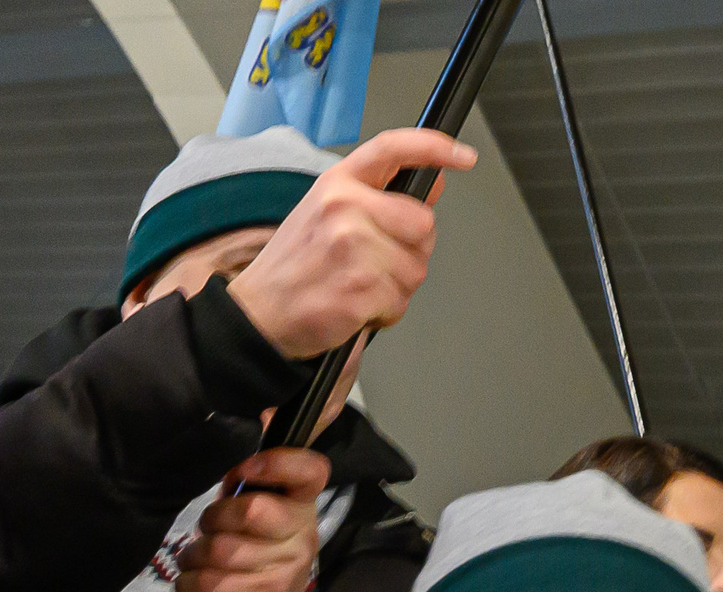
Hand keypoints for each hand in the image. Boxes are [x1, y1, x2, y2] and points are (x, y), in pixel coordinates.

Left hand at [178, 449, 329, 591]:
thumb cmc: (256, 562)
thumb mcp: (261, 516)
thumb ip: (254, 477)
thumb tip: (260, 414)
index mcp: (303, 508)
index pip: (312, 471)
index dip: (276, 463)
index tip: (245, 471)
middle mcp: (301, 537)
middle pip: (251, 510)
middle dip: (215, 518)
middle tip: (212, 529)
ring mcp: (283, 572)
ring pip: (219, 549)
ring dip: (195, 556)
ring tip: (201, 561)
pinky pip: (207, 582)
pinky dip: (188, 584)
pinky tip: (196, 586)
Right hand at [227, 128, 475, 357]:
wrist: (260, 313)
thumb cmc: (296, 266)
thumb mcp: (329, 214)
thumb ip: (382, 197)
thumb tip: (434, 181)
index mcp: (338, 183)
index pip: (392, 149)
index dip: (433, 147)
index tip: (461, 155)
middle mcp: (344, 207)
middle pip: (423, 223)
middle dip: (412, 250)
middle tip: (376, 263)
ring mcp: (352, 246)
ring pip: (416, 268)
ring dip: (396, 287)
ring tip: (358, 286)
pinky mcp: (360, 286)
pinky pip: (401, 301)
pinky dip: (385, 312)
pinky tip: (355, 305)